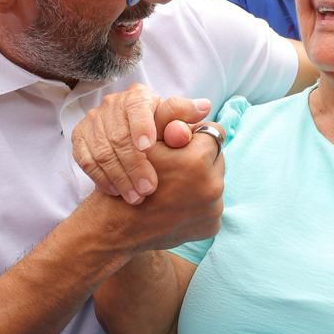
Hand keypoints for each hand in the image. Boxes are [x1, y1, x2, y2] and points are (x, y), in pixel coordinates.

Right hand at [72, 83, 211, 203]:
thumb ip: (183, 119)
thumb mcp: (174, 124)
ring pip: (102, 152)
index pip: (137, 108)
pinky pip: (86, 161)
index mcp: (138, 97)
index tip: (149, 147)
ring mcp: (94, 121)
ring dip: (120, 177)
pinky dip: (101, 178)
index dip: (142, 127)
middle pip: (119, 136)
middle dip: (134, 165)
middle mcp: (113, 105)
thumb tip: (203, 107)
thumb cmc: (160, 131)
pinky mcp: (80, 139)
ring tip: (136, 198)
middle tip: (149, 188)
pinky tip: (116, 193)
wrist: (130, 141)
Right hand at [100, 129, 224, 252]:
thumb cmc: (127, 177)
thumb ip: (174, 120)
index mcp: (197, 159)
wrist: (116, 227)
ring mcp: (214, 209)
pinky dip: (198, 202)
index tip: (182, 140)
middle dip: (200, 157)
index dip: (195, 134)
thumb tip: (205, 105)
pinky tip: (178, 203)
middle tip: (178, 163)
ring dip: (200, 179)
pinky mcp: (211, 227)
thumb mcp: (147, 143)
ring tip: (176, 184)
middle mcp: (212, 186)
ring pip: (214, 181)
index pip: (213, 132)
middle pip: (217, 158)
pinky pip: (212, 205)